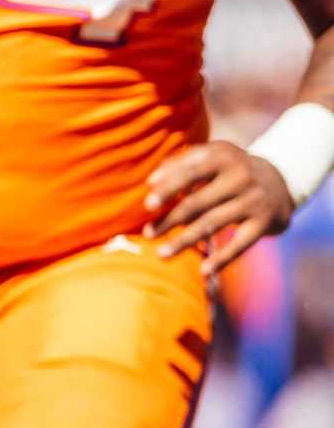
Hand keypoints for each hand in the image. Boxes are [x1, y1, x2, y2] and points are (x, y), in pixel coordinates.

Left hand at [146, 141, 295, 274]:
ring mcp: (254, 199)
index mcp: (222, 156)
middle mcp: (241, 176)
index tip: (147, 204)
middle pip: (198, 201)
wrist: (280, 181)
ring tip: (161, 254)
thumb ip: (181, 164)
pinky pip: (240, 243)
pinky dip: (222, 259)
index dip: (169, 188)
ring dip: (185, 240)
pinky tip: (203, 271)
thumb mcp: (211, 158)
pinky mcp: (265, 222)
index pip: (191, 171)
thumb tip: (150, 183)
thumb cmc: (228, 170)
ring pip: (213, 223)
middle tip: (147, 234)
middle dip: (170, 219)